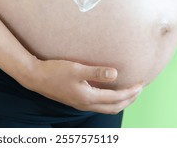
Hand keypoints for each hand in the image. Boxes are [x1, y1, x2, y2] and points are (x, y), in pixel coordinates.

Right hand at [24, 59, 142, 113]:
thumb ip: (96, 72)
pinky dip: (109, 101)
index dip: (131, 92)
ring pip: (107, 108)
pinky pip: (99, 105)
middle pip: (115, 107)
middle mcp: (86, 104)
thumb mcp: (76, 69)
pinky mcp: (75, 101)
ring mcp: (80, 104)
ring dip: (120, 102)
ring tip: (128, 92)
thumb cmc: (54, 71)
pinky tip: (108, 91)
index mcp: (88, 97)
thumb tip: (116, 73)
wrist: (35, 78)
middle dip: (129, 99)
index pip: (117, 98)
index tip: (141, 84)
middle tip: (139, 89)